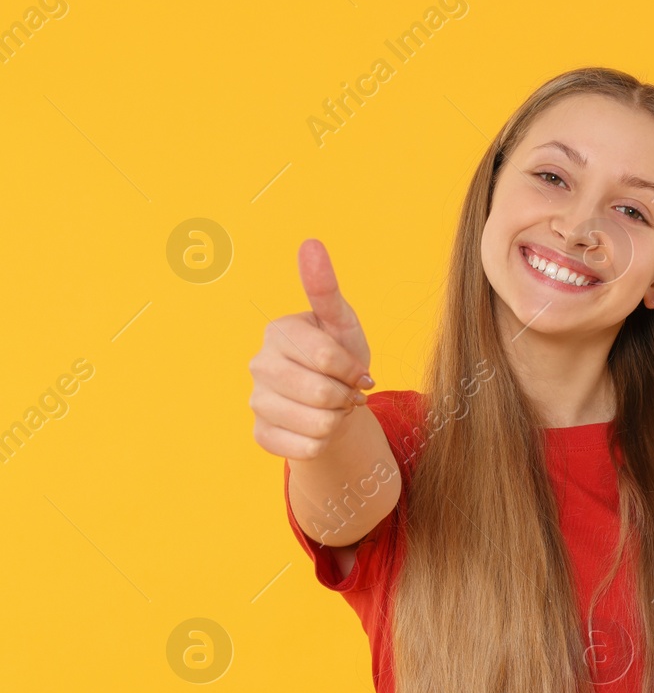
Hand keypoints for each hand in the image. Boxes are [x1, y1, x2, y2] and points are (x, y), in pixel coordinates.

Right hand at [249, 239, 374, 459]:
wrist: (332, 402)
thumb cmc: (339, 356)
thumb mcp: (341, 323)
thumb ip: (325, 288)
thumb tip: (310, 243)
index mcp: (278, 332)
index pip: (328, 359)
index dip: (353, 370)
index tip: (358, 371)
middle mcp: (259, 365)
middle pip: (321, 394)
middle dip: (346, 397)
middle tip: (348, 392)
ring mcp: (256, 401)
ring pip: (317, 425)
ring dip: (338, 420)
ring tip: (334, 408)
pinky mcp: (262, 435)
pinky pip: (307, 448)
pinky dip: (325, 442)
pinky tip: (320, 427)